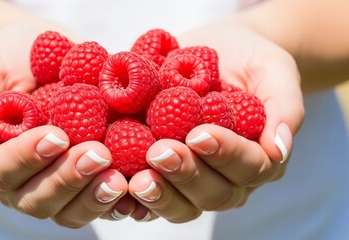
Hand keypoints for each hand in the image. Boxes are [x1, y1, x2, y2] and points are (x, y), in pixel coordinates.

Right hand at [0, 24, 127, 227]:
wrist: (33, 53)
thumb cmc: (2, 61)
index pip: (3, 170)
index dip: (29, 157)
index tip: (57, 135)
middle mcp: (22, 180)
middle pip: (38, 198)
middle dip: (68, 179)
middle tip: (97, 154)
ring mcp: (55, 183)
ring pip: (68, 210)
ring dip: (94, 197)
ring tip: (118, 179)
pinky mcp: (85, 180)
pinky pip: (98, 204)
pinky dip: (117, 203)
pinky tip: (135, 192)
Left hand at [127, 24, 303, 221]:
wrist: (219, 52)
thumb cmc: (250, 61)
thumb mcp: (274, 70)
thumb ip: (284, 107)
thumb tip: (280, 148)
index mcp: (257, 157)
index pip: (247, 167)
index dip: (224, 154)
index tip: (199, 134)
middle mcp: (227, 177)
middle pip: (213, 194)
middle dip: (186, 175)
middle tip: (160, 152)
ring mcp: (194, 179)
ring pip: (183, 205)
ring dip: (160, 194)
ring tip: (138, 179)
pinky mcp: (164, 174)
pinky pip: (152, 199)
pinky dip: (136, 201)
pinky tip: (120, 188)